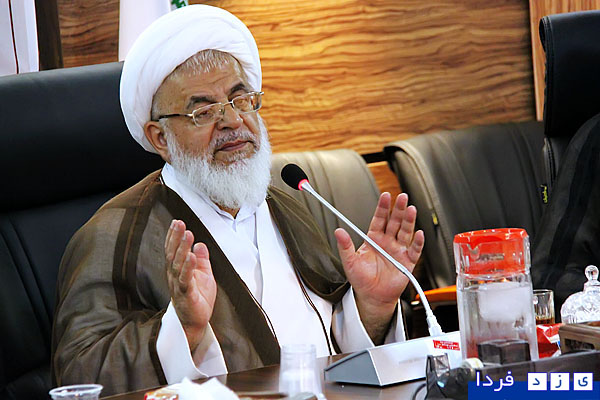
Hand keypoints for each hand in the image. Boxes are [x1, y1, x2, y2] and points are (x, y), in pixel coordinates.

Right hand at [165, 219, 216, 352]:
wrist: (195, 323)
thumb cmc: (198, 299)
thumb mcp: (204, 275)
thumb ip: (202, 260)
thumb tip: (200, 244)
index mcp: (177, 271)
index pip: (173, 250)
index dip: (174, 236)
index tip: (177, 221)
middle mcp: (174, 276)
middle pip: (173, 254)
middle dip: (176, 238)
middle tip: (180, 223)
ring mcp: (179, 286)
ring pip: (178, 264)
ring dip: (182, 248)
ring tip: (187, 234)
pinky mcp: (186, 295)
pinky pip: (186, 279)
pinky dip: (189, 267)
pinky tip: (192, 256)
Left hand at [334, 192, 423, 342]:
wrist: (372, 297)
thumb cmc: (361, 279)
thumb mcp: (349, 261)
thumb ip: (345, 246)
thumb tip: (338, 231)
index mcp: (374, 238)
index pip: (379, 219)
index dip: (382, 207)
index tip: (385, 196)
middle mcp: (388, 242)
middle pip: (395, 221)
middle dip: (398, 209)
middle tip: (401, 197)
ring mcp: (398, 251)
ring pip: (405, 232)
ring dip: (409, 221)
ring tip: (410, 209)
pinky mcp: (407, 262)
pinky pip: (414, 250)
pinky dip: (418, 242)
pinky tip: (419, 234)